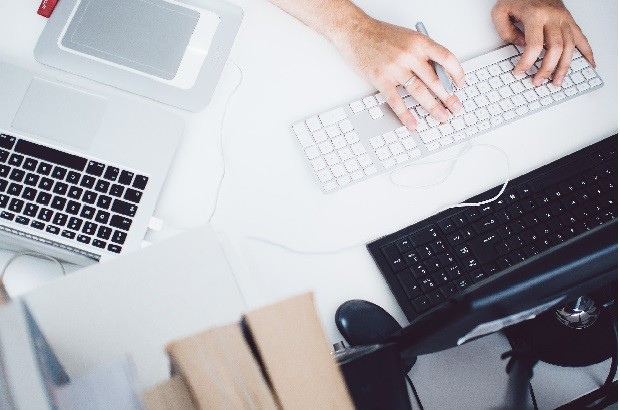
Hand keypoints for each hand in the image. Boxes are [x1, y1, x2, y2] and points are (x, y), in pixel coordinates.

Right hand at [333, 17, 464, 129]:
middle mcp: (409, 55)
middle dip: (448, 97)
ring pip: (419, 92)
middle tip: (456, 108)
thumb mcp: (408, 38)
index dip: (457, 73)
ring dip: (433, 107)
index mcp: (419, 42)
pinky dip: (406, 115)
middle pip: (435, 80)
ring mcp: (395, 68)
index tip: (461, 84)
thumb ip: (423, 54)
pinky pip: (396, 101)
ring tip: (442, 117)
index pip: (446, 58)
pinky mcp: (381, 79)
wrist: (355, 32)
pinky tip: (413, 123)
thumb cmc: (380, 35)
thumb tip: (438, 75)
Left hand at [492, 0, 594, 86]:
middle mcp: (553, 17)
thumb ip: (505, 31)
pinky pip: (581, 38)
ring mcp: (564, 19)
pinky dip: (587, 52)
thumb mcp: (501, 12)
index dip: (527, 62)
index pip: (534, 45)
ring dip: (564, 67)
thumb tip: (520, 46)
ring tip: (557, 81)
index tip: (519, 71)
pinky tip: (589, 63)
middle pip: (555, 48)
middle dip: (546, 69)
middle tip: (537, 81)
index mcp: (536, 15)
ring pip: (569, 47)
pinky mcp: (569, 20)